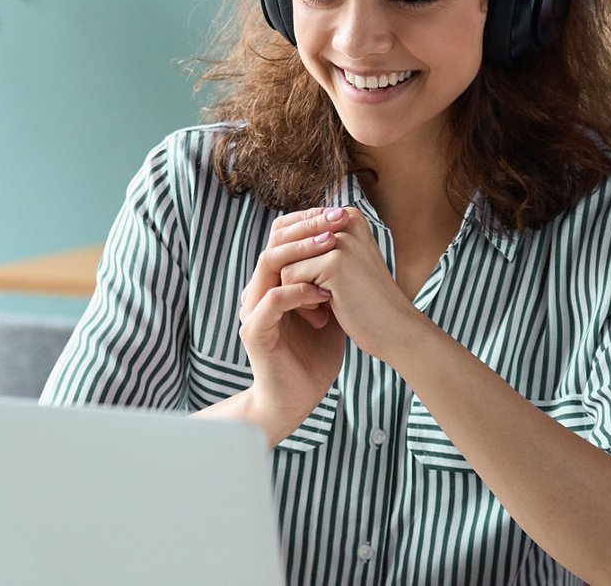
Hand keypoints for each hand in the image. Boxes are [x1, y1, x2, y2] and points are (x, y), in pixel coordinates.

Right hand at [237, 207, 350, 443]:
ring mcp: (253, 309)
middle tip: (337, 220)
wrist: (296, 398)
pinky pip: (273, 300)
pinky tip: (324, 295)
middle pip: (274, 241)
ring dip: (301, 252)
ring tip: (330, 247)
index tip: (341, 213)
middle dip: (308, 226)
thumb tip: (357, 246)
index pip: (283, 236)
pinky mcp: (255, 331)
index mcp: (273, 280)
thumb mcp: (329, 308)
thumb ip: (332, 278)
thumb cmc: (313, 355)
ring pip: (269, 263)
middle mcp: (258, 289)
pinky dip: (299, 292)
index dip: (310, 220)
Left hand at [280, 207, 422, 363]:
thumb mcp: (342, 264)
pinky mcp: (334, 262)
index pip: (295, 234)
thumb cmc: (366, 301)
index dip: (299, 265)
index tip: (321, 286)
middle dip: (295, 278)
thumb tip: (276, 233)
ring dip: (295, 291)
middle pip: (288, 247)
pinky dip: (300, 302)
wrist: (395, 330)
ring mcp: (341, 240)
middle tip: (316, 302)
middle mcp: (345, 220)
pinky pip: (289, 278)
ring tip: (321, 307)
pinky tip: (323, 313)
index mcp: (348, 216)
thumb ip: (315, 245)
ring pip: (285, 262)